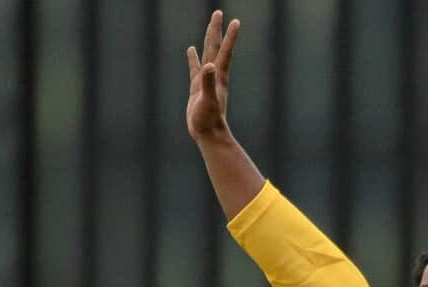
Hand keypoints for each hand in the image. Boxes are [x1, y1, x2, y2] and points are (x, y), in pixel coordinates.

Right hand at [186, 10, 240, 142]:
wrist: (207, 134)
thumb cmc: (208, 119)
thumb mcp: (207, 100)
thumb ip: (208, 83)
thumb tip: (209, 66)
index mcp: (218, 75)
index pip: (224, 51)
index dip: (229, 36)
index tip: (235, 20)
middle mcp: (215, 75)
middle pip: (216, 47)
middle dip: (216, 29)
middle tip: (218, 12)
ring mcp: (207, 80)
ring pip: (207, 54)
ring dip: (208, 40)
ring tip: (210, 26)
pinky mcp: (198, 87)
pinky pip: (196, 68)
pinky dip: (194, 58)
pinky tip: (192, 50)